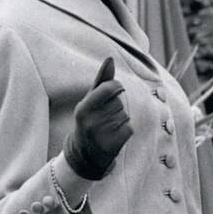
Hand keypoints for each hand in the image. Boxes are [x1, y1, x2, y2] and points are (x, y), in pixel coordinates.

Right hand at [63, 55, 133, 180]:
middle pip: (119, 103)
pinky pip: (129, 128)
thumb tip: (110, 59)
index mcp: (83, 109)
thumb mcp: (90, 100)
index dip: (117, 86)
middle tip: (105, 116)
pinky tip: (114, 136)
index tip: (117, 88)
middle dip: (116, 107)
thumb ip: (101, 80)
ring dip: (120, 119)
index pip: (109, 88)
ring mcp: (101, 136)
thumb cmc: (89, 119)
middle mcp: (90, 123)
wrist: (85, 154)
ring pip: (124, 116)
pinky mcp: (112, 146)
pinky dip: (125, 130)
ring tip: (108, 127)